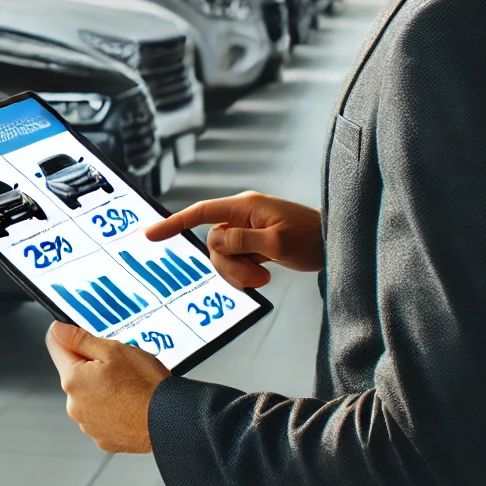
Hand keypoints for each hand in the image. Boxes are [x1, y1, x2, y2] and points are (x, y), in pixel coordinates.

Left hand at [45, 322, 170, 453]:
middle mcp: (74, 405)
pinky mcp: (102, 438)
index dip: (69, 336)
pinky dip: (110, 407)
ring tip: (127, 386)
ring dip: (100, 387)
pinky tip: (129, 403)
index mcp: (73, 380)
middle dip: (90, 365)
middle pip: (74, 372)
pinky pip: (100, 415)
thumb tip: (57, 330)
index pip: (56, 346)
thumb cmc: (144, 384)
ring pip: (88, 394)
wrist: (169, 419)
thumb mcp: (113, 349)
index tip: (82, 335)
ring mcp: (88, 424)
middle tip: (117, 364)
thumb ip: (80, 339)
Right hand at [144, 191, 323, 289]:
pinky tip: (265, 275)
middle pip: (212, 243)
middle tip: (258, 278)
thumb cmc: (312, 238)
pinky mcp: (253, 243)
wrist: (336, 245)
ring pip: (223, 256)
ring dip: (239, 273)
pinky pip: (235, 260)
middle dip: (228, 266)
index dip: (173, 223)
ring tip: (264, 278)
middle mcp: (241, 215)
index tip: (149, 235)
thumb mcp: (277, 242)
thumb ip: (242, 241)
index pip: (200, 212)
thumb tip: (213, 241)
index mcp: (244, 207)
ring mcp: (246, 230)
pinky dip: (245, 273)